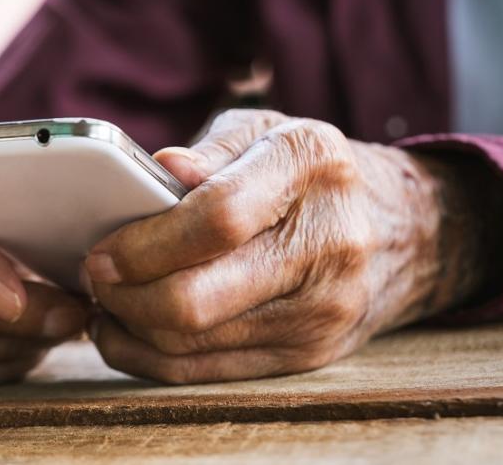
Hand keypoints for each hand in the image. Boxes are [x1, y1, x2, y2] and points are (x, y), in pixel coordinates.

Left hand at [83, 109, 479, 383]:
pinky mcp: (310, 354)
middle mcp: (326, 242)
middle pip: (198, 298)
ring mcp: (322, 309)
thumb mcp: (269, 131)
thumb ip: (211, 149)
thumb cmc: (315, 173)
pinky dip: (153, 356)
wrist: (407, 230)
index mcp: (310, 165)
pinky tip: (131, 330)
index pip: (217, 217)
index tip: (101, 251)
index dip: (145, 244)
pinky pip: (209, 372)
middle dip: (125, 296)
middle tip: (95, 277)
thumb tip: (155, 169)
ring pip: (193, 343)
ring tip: (108, 299)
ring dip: (130, 328)